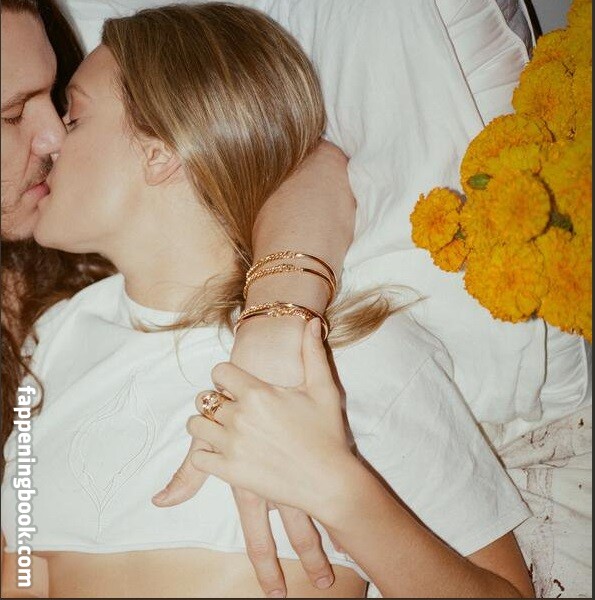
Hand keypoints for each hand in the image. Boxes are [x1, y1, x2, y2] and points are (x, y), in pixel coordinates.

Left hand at [152, 319, 344, 596]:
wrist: (330, 482)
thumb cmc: (328, 434)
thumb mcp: (324, 389)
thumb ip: (313, 353)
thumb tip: (312, 321)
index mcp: (258, 393)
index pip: (219, 371)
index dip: (227, 377)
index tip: (239, 386)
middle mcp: (239, 416)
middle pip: (205, 398)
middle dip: (218, 401)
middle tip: (235, 410)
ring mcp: (231, 446)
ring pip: (195, 425)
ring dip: (207, 425)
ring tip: (225, 430)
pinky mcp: (229, 472)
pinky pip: (198, 457)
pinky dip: (207, 454)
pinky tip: (225, 452)